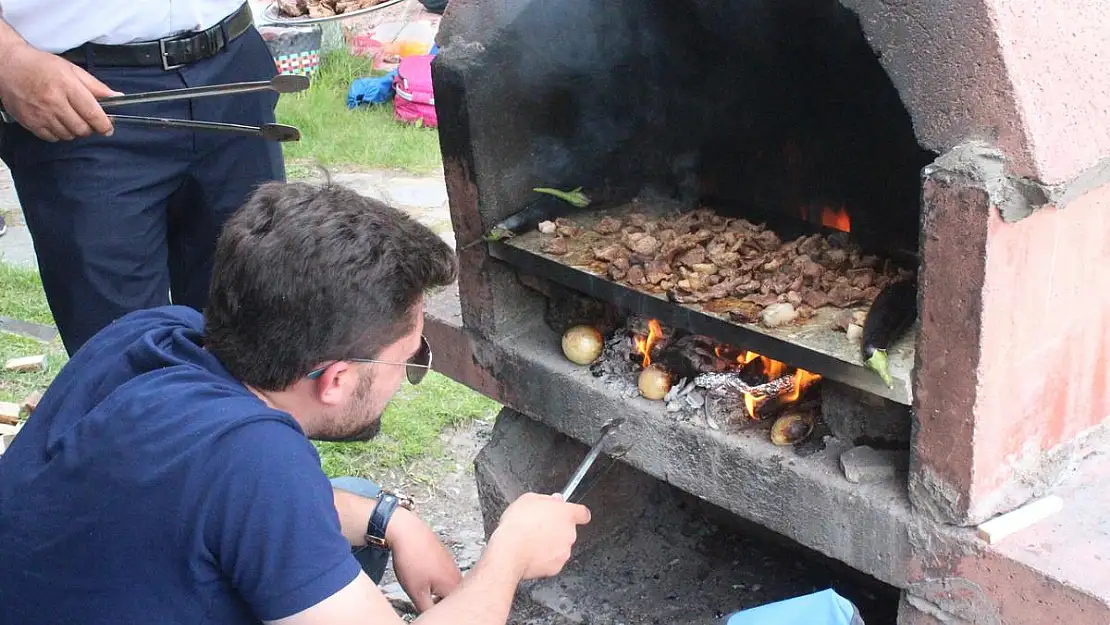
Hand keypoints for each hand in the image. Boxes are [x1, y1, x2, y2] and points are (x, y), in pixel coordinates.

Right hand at [0, 42, 120, 141]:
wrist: (9, 66)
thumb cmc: (42, 66)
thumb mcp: (72, 70)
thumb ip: (96, 86)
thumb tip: (117, 97)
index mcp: (67, 86)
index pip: (92, 113)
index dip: (104, 125)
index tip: (108, 128)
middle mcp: (54, 101)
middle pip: (81, 128)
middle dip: (89, 128)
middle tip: (87, 120)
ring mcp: (40, 113)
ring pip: (68, 135)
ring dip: (73, 130)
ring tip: (69, 117)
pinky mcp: (29, 122)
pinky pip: (52, 138)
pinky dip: (58, 133)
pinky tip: (56, 121)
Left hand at [386, 507, 461, 611]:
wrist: (407, 531)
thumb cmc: (411, 558)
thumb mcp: (416, 592)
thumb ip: (426, 609)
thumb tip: (429, 616)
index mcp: (453, 585)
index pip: (453, 608)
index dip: (440, 611)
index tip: (428, 607)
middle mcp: (457, 574)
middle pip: (452, 597)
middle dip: (439, 602)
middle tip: (424, 600)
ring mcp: (451, 564)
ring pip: (447, 586)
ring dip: (437, 591)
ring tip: (421, 587)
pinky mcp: (445, 557)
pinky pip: (444, 575)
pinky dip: (435, 580)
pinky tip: (421, 575)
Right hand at [487, 492, 591, 580]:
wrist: (510, 551)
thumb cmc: (518, 525)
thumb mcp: (528, 499)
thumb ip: (546, 499)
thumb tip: (553, 500)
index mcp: (566, 514)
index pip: (583, 513)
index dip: (575, 513)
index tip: (569, 514)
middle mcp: (569, 533)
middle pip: (568, 530)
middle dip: (556, 529)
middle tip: (539, 528)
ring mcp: (564, 551)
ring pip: (560, 546)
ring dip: (550, 544)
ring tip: (531, 541)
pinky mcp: (556, 567)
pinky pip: (552, 561)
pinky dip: (544, 559)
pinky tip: (530, 553)